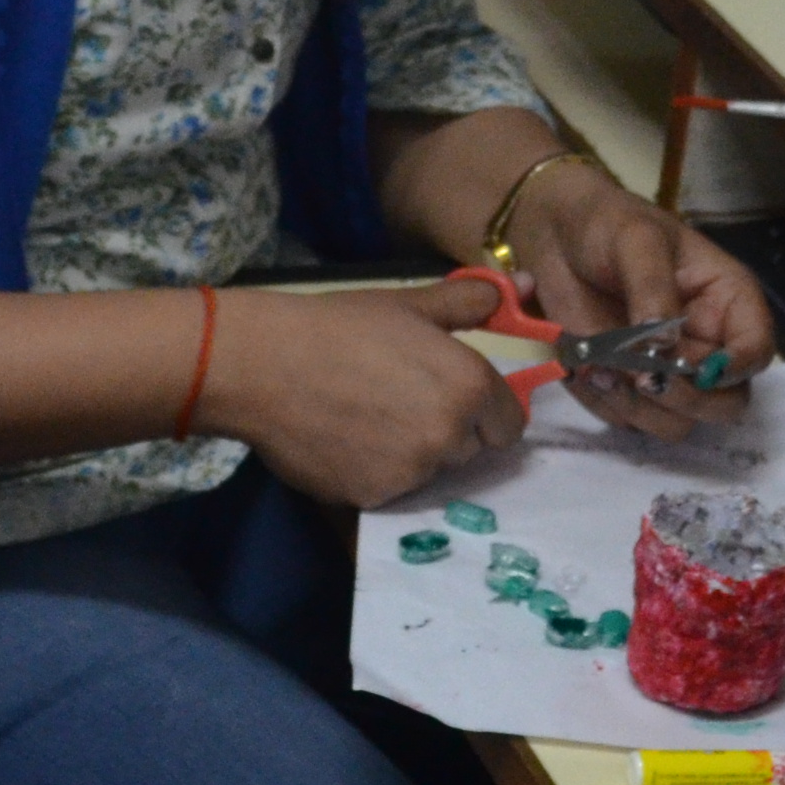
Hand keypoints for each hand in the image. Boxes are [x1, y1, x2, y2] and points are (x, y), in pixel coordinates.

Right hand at [203, 277, 531, 508]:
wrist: (263, 364)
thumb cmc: (339, 326)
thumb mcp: (409, 305)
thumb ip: (471, 302)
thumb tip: (521, 287)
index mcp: (470, 385)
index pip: (509, 424)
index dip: (482, 410)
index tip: (447, 395)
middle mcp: (450, 435)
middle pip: (470, 449)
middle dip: (446, 431)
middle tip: (397, 400)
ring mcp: (413, 473)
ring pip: (430, 471)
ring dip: (411, 454)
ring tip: (365, 418)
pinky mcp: (375, 498)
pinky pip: (391, 490)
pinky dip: (374, 472)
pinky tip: (344, 441)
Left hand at [500, 160, 775, 443]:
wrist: (554, 232)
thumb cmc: (608, 224)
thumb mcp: (636, 240)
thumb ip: (653, 290)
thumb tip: (664, 349)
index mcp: (727, 303)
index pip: (756, 352)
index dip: (737, 369)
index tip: (701, 370)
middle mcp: (706, 346)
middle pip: (725, 404)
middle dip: (687, 399)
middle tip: (644, 378)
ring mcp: (666, 373)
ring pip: (675, 422)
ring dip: (638, 405)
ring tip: (599, 365)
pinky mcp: (626, 388)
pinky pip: (625, 418)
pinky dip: (604, 401)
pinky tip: (582, 366)